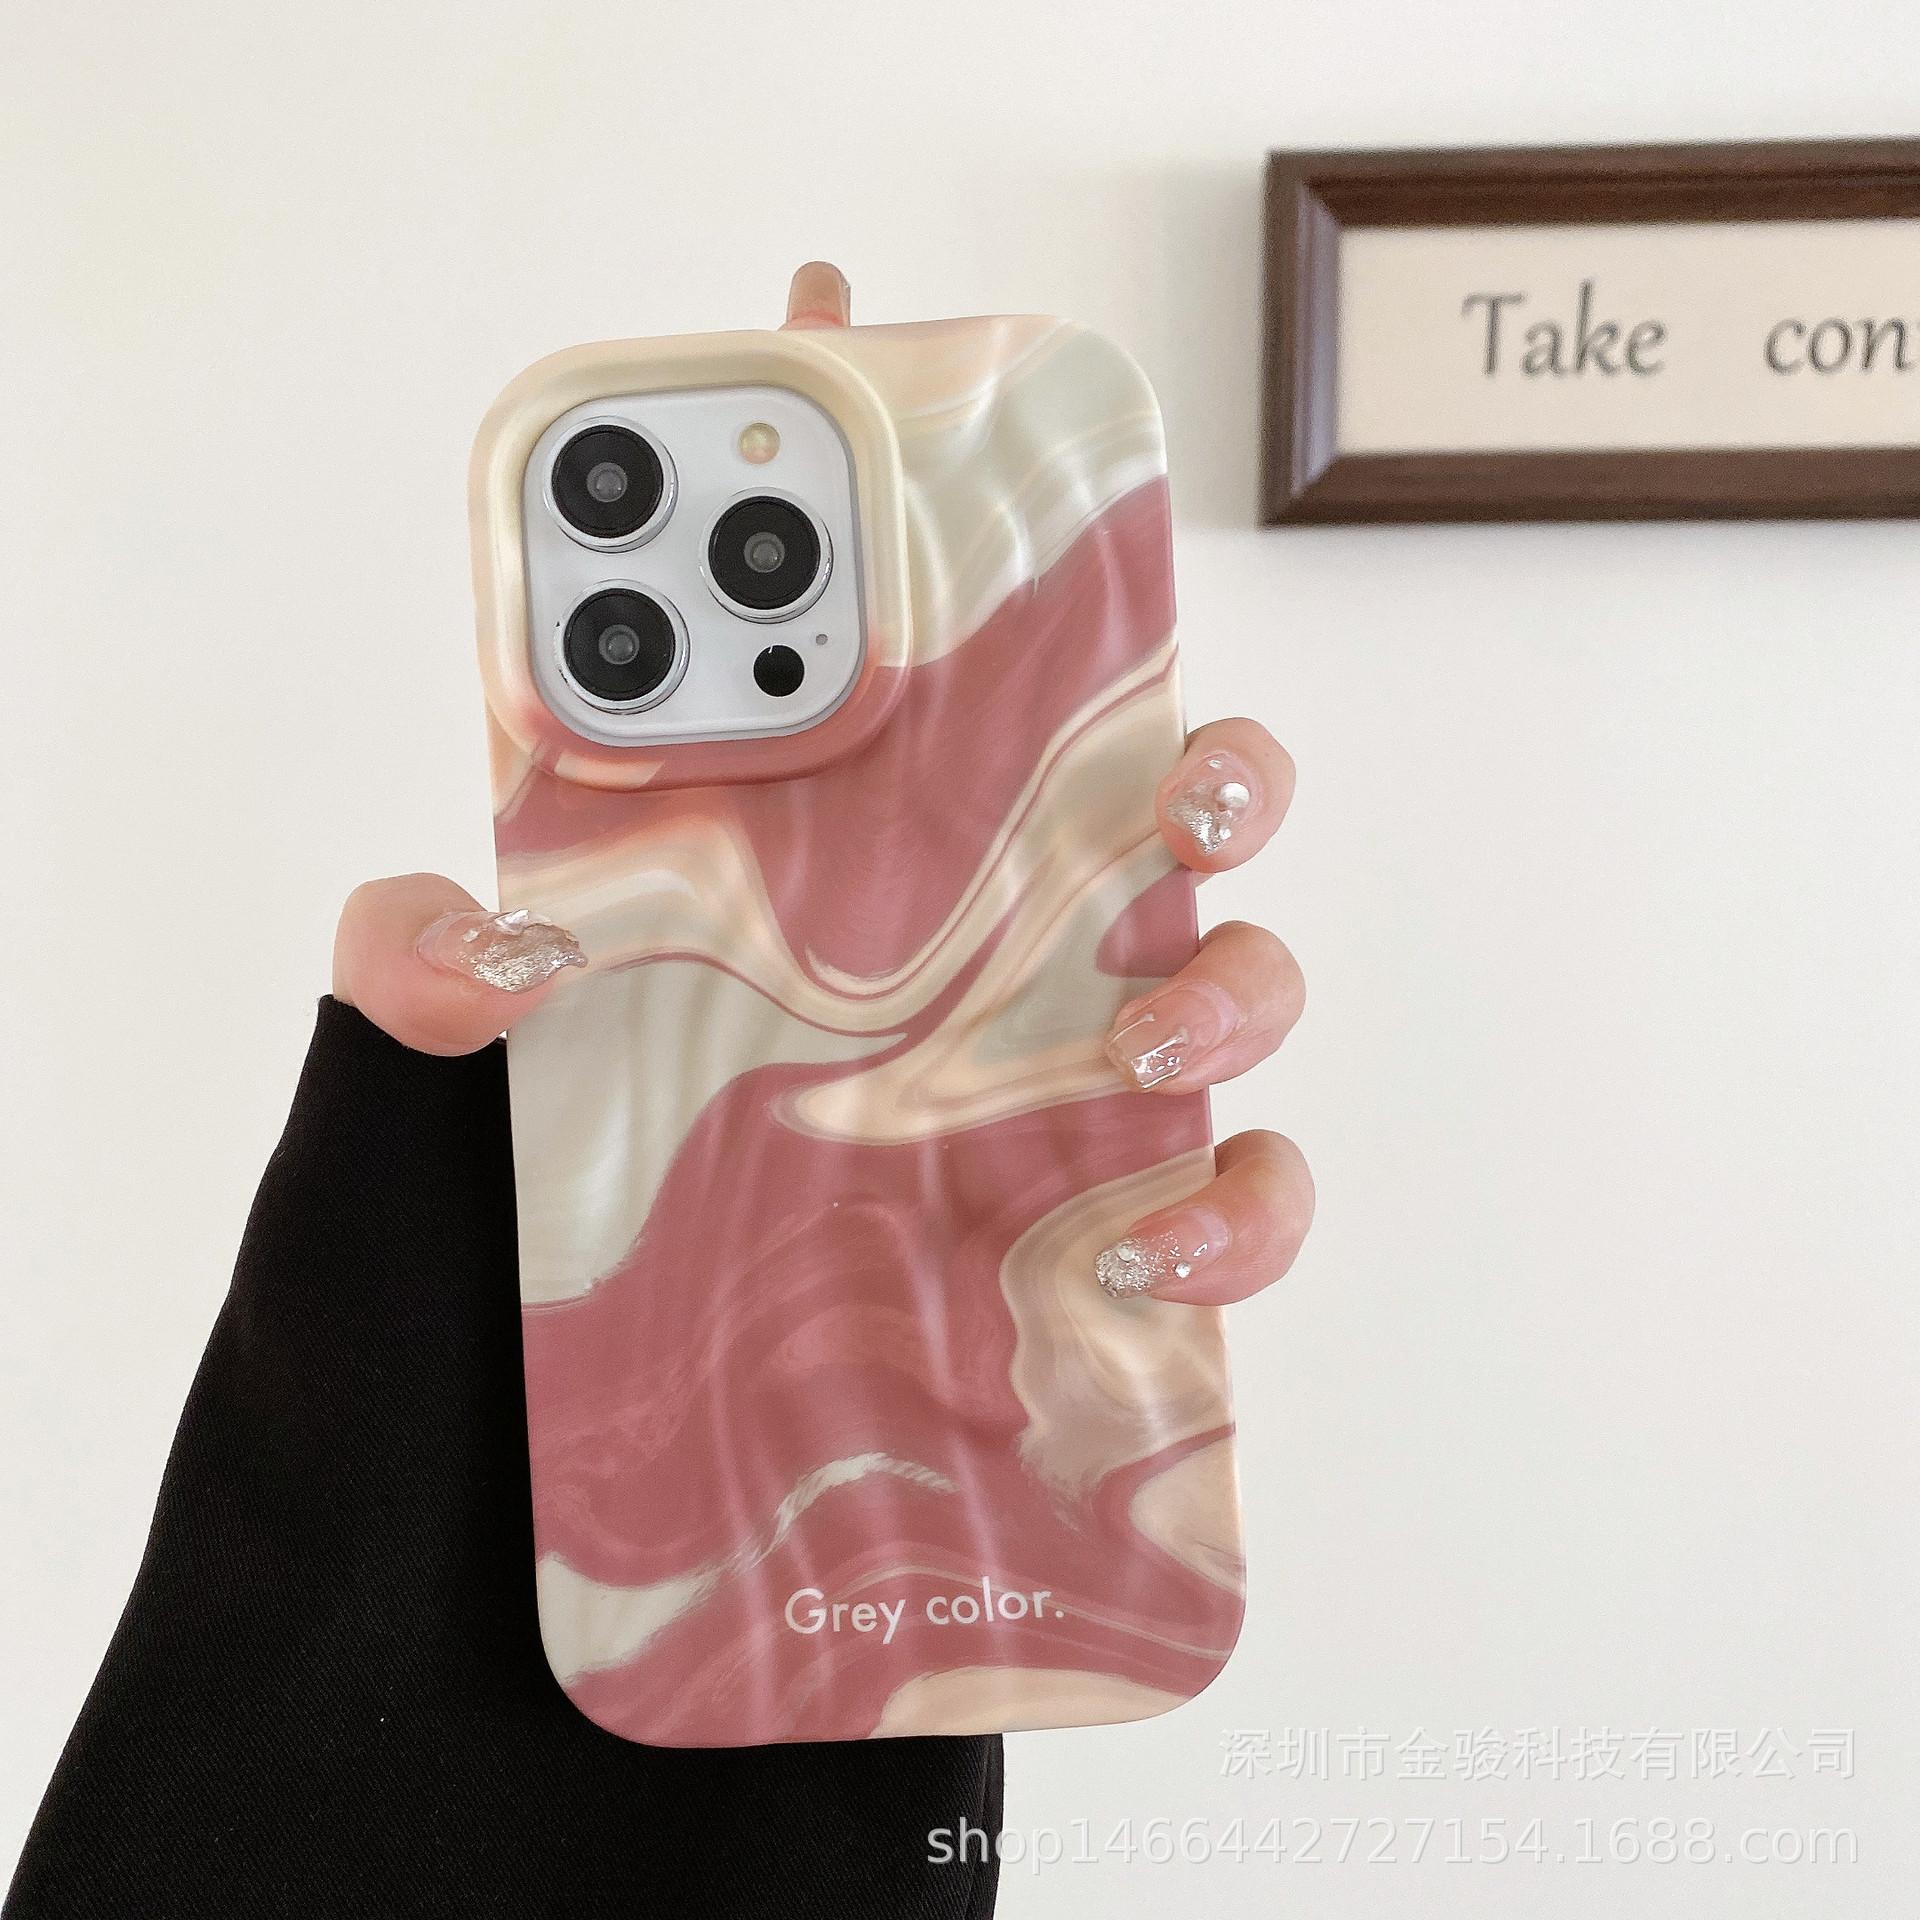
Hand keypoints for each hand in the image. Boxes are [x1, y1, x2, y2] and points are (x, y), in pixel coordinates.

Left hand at [334, 263, 1312, 1304]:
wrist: (580, 1379)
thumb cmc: (565, 1163)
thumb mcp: (479, 1044)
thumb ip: (433, 964)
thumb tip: (446, 934)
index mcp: (865, 840)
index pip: (962, 663)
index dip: (982, 534)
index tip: (982, 454)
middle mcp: (997, 936)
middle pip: (1177, 800)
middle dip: (1220, 768)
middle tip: (1176, 789)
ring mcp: (1065, 1075)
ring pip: (1242, 981)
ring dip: (1242, 986)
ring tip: (1147, 1037)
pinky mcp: (1105, 1220)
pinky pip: (1235, 1197)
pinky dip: (1238, 1210)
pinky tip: (1148, 1237)